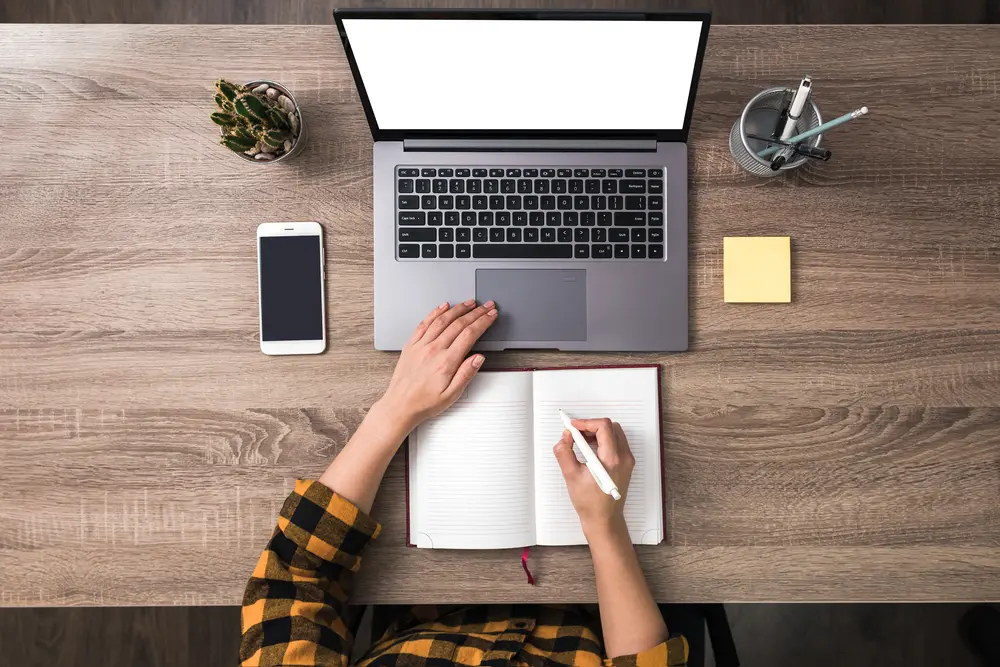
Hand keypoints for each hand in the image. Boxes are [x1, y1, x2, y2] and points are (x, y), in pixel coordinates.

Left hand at [376, 300, 496, 432]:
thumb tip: (478, 358)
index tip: (491, 315)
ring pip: (443, 320)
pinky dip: (435, 312)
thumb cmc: (424, 402)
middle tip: (486, 305)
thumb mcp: (451, 395)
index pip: (469, 334)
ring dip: (458, 309)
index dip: (483, 322)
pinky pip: (424, 323)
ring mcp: (421, 345)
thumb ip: (466, 374)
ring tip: (469, 303)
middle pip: (459, 324)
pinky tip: (443, 307)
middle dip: (476, 312)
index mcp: (446, 362)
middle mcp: (433, 349)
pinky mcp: (411, 345)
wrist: (400, 405)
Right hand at [553, 418, 634, 541]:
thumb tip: (565, 436)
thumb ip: (564, 452)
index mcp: (612, 460)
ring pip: (615, 433)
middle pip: (610, 427)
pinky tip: (590, 450)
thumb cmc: (590, 503)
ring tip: (582, 442)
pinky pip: (617, 443)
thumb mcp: (571, 476)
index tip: (573, 427)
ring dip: (597, 433)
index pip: (604, 427)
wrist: (604, 519)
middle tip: (576, 434)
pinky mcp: (626, 464)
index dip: (586, 423)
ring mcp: (627, 461)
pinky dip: (603, 440)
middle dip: (591, 426)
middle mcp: (624, 458)